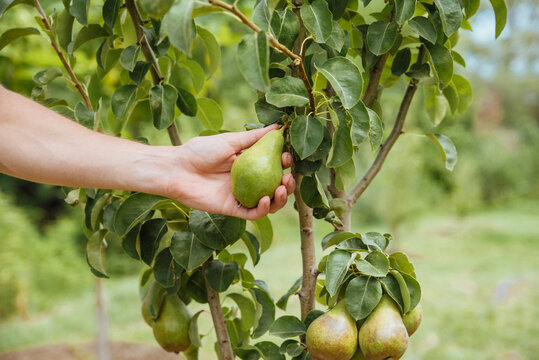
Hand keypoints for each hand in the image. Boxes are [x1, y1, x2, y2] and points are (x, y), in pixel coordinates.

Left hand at [167, 125, 294, 219]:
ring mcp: (241, 197)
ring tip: (281, 189)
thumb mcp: (230, 141)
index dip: (284, 164)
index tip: (288, 157)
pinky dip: (262, 209)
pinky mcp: (232, 209)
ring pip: (268, 204)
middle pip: (275, 187)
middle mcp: (248, 182)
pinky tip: (265, 200)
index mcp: (249, 165)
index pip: (274, 167)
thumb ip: (253, 138)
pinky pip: (252, 214)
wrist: (177, 169)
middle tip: (288, 177)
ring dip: (279, 199)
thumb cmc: (200, 151)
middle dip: (287, 184)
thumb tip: (277, 127)